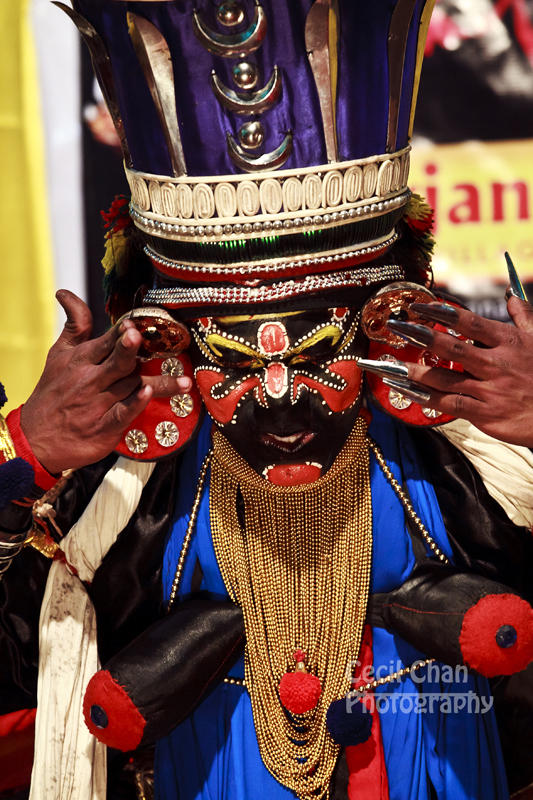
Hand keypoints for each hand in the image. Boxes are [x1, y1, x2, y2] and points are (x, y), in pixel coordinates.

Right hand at [20, 291, 191, 472]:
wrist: (36, 439)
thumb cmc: (52, 393)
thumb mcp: (58, 356)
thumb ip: (74, 326)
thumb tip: (65, 292)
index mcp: (79, 360)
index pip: (105, 342)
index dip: (120, 333)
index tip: (134, 325)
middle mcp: (89, 381)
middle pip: (118, 361)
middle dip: (129, 349)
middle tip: (142, 338)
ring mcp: (97, 405)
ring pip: (131, 387)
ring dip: (159, 382)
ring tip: (184, 379)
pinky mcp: (103, 429)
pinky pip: (123, 414)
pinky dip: (135, 404)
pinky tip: (149, 395)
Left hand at [390, 295, 532, 445]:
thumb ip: (523, 316)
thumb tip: (511, 294)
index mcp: (508, 342)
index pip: (467, 322)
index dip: (440, 312)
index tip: (418, 306)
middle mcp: (496, 364)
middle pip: (450, 347)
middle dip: (419, 335)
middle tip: (396, 327)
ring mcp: (489, 390)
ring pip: (443, 378)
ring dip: (414, 370)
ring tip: (391, 364)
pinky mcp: (485, 414)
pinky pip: (448, 404)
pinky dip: (425, 397)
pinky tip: (407, 390)